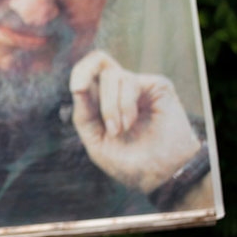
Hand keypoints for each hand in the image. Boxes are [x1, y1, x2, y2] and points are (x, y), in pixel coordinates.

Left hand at [69, 50, 200, 193]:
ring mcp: (137, 87)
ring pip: (112, 75)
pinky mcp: (156, 86)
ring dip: (110, 107)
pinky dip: (125, 104)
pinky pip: (130, 81)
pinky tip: (130, 123)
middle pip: (98, 62)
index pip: (86, 73)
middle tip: (87, 99)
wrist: (160, 174)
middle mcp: (118, 90)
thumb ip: (83, 115)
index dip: (79, 73)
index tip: (77, 89)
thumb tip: (78, 87)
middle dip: (87, 79)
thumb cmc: (127, 162)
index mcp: (100, 102)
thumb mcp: (95, 142)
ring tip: (119, 130)